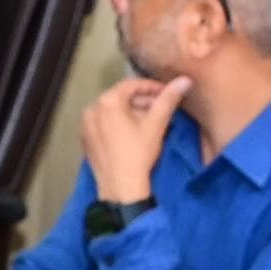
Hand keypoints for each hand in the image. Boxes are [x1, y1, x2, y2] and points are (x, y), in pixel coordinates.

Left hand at [79, 73, 191, 207]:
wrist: (121, 188)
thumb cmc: (138, 154)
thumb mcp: (156, 124)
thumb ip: (169, 99)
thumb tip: (184, 81)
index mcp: (107, 102)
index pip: (132, 84)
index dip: (152, 87)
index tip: (166, 93)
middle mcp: (92, 110)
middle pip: (121, 97)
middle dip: (142, 101)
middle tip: (160, 108)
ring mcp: (86, 126)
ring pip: (112, 111)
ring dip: (131, 112)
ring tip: (150, 122)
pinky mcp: (86, 140)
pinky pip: (104, 124)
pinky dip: (118, 124)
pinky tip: (133, 134)